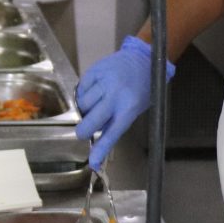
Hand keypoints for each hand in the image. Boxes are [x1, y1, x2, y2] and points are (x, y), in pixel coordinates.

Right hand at [75, 36, 174, 168]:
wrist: (143, 59)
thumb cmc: (141, 89)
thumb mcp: (134, 110)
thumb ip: (115, 124)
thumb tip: (97, 144)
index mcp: (129, 108)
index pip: (112, 133)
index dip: (101, 149)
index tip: (93, 163)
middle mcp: (116, 95)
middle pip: (91, 120)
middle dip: (83, 130)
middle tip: (83, 132)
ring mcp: (104, 81)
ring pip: (82, 105)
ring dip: (84, 110)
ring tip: (94, 105)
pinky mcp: (95, 71)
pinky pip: (80, 90)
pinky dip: (83, 95)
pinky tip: (92, 92)